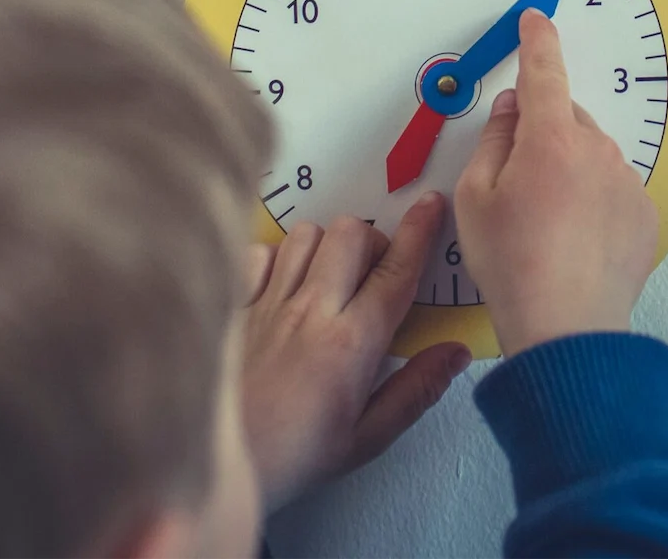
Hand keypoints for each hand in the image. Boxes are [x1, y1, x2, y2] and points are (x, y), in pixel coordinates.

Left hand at [237, 195, 470, 511]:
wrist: (210, 463)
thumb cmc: (293, 458)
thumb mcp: (366, 439)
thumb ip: (416, 391)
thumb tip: (456, 351)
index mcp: (351, 343)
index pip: (396, 271)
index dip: (420, 231)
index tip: (433, 203)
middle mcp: (310, 310)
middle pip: (352, 233)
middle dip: (373, 241)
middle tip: (374, 274)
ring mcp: (266, 302)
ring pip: (306, 233)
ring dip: (326, 246)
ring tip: (329, 278)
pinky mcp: (233, 304)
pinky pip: (260, 251)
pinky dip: (277, 258)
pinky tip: (282, 287)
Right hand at [454, 8, 658, 355]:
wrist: (566, 327)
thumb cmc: (514, 266)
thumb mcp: (475, 199)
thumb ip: (494, 141)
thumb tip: (511, 109)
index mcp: (550, 140)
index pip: (544, 71)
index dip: (538, 41)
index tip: (537, 20)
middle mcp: (597, 151)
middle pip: (565, 119)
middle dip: (542, 135)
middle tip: (516, 185)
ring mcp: (627, 182)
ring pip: (591, 155)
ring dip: (569, 170)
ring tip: (545, 224)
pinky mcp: (645, 214)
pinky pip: (614, 188)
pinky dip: (594, 200)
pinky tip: (573, 238)